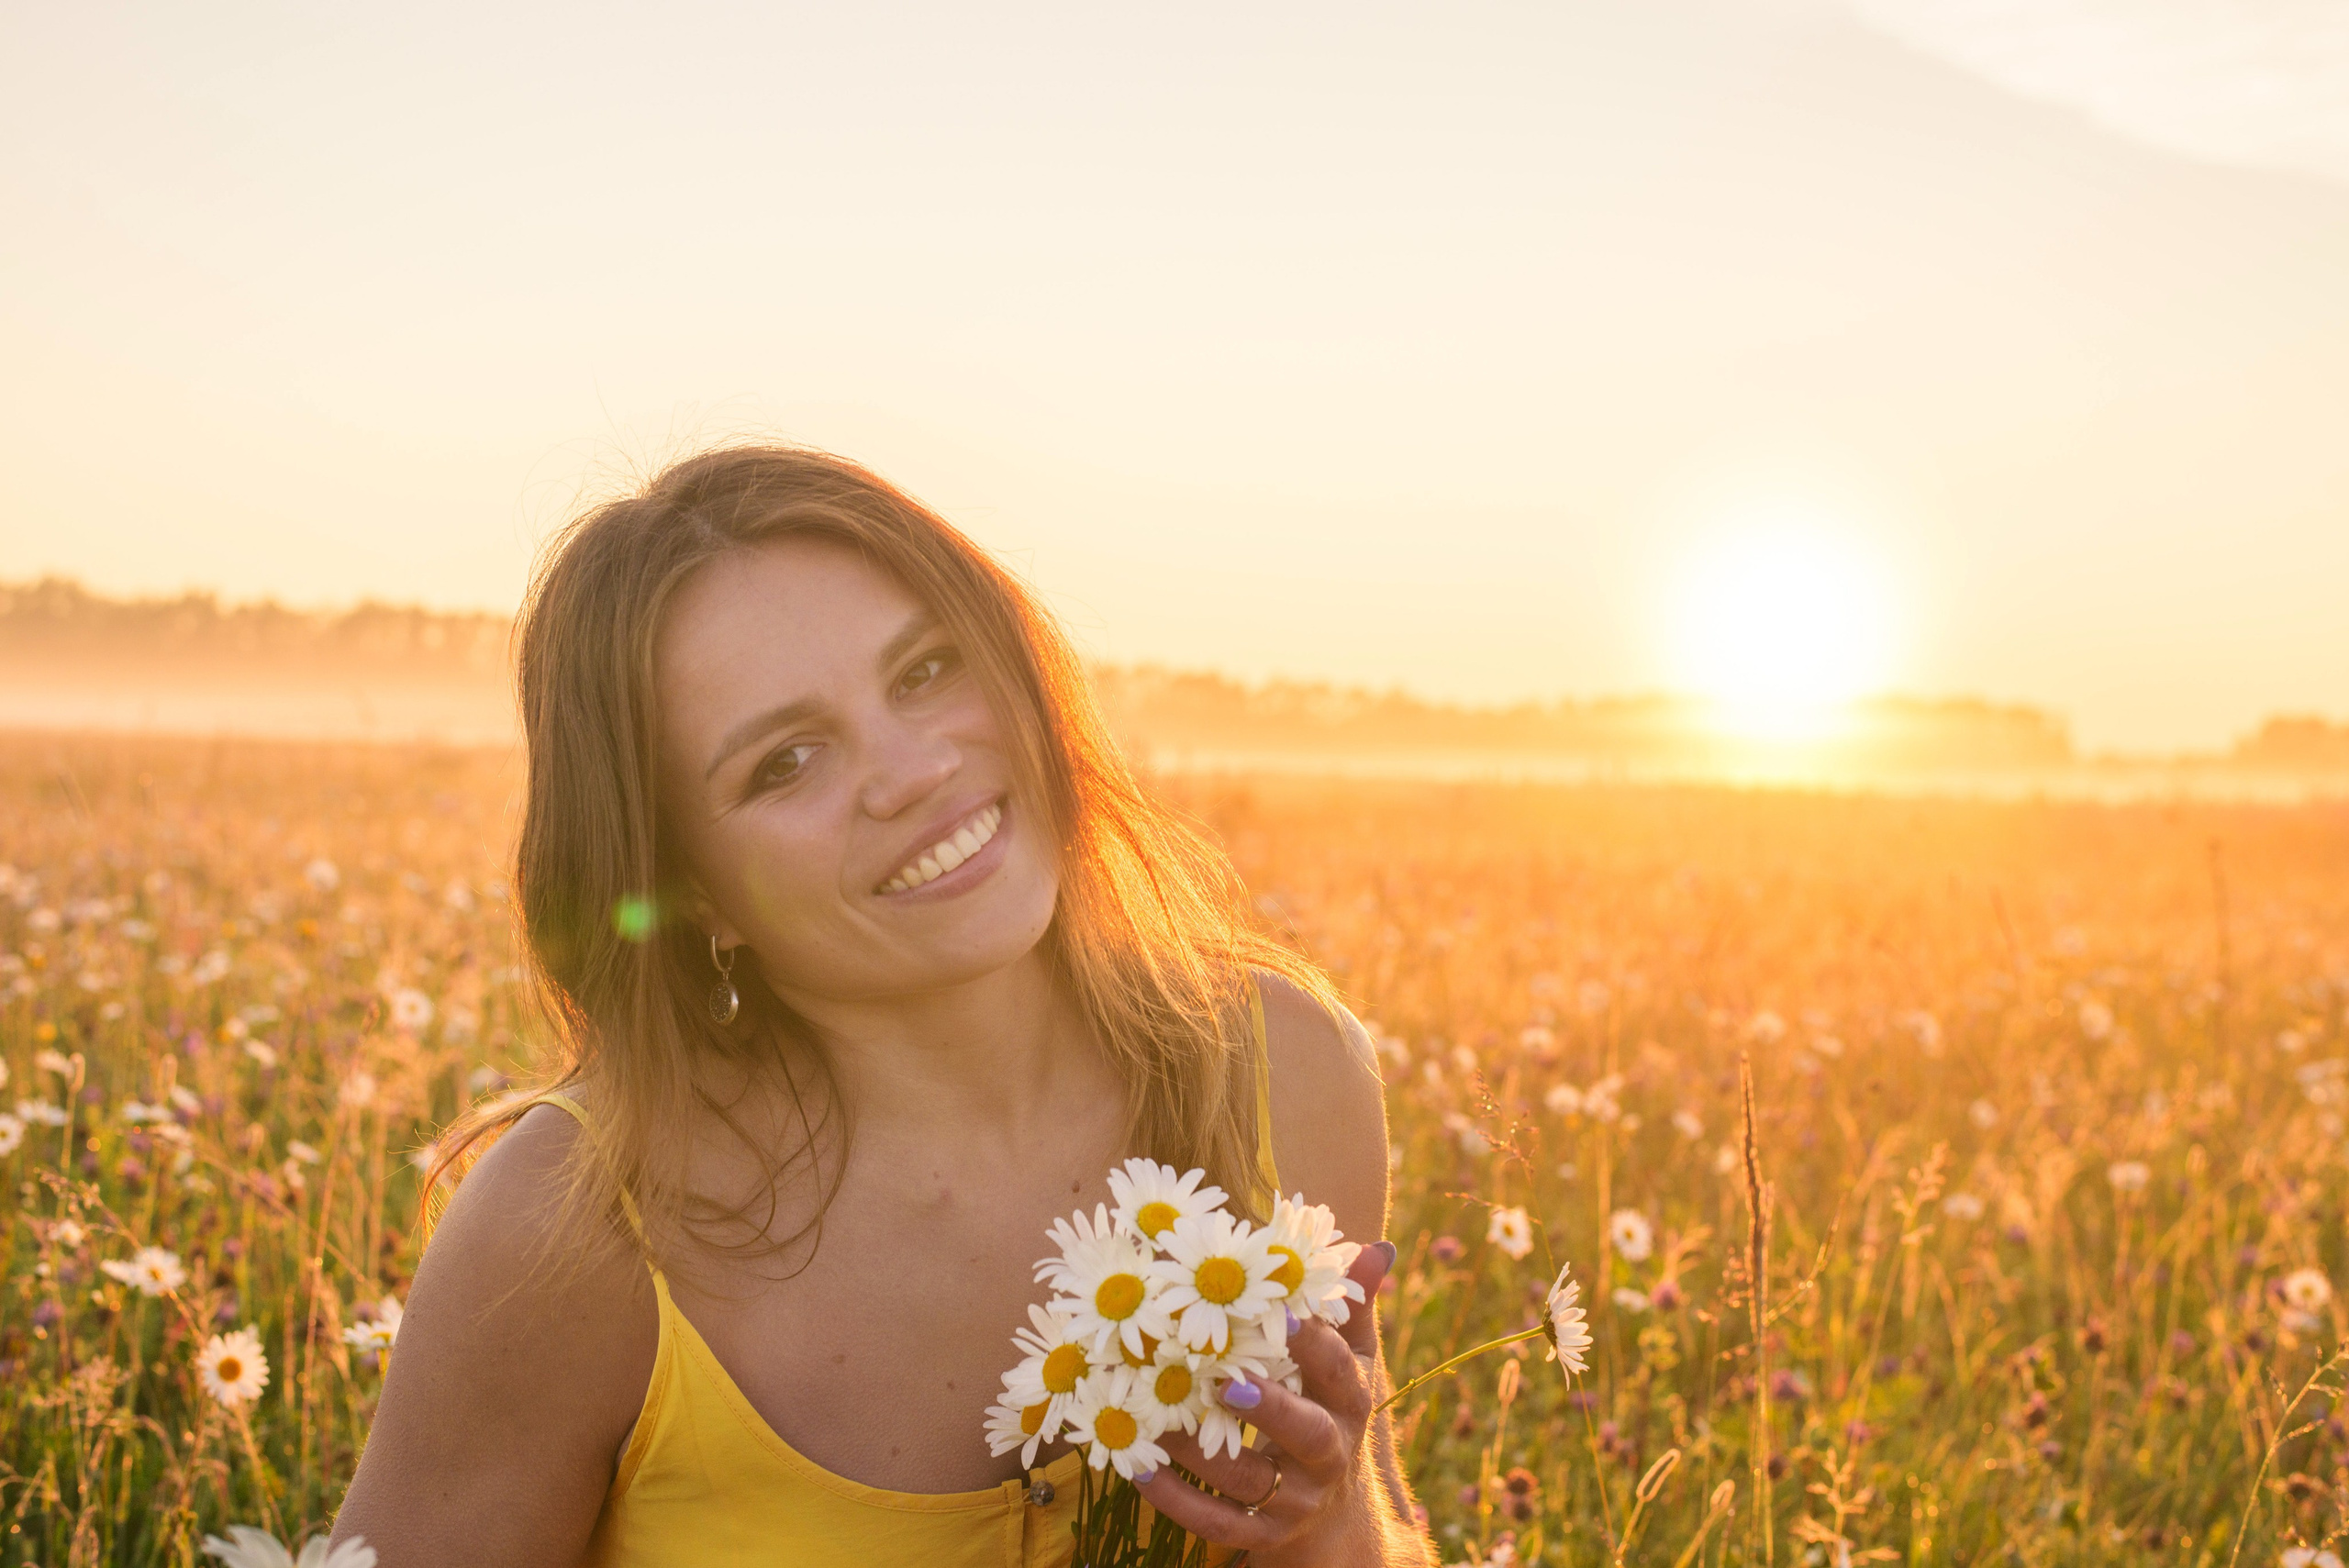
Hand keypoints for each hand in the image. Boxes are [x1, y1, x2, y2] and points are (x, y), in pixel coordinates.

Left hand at [1134, 1241, 1398, 1565]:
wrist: (1333, 1519)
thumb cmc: (1330, 1414)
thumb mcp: (1351, 1366)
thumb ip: (1353, 1308)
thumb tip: (1377, 1246)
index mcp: (1350, 1403)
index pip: (1339, 1372)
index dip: (1315, 1345)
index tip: (1283, 1314)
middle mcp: (1328, 1454)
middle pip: (1306, 1433)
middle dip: (1270, 1408)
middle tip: (1225, 1381)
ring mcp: (1293, 1500)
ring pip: (1248, 1479)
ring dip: (1199, 1451)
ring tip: (1154, 1415)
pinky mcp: (1260, 1535)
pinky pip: (1215, 1523)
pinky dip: (1174, 1500)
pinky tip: (1136, 1467)